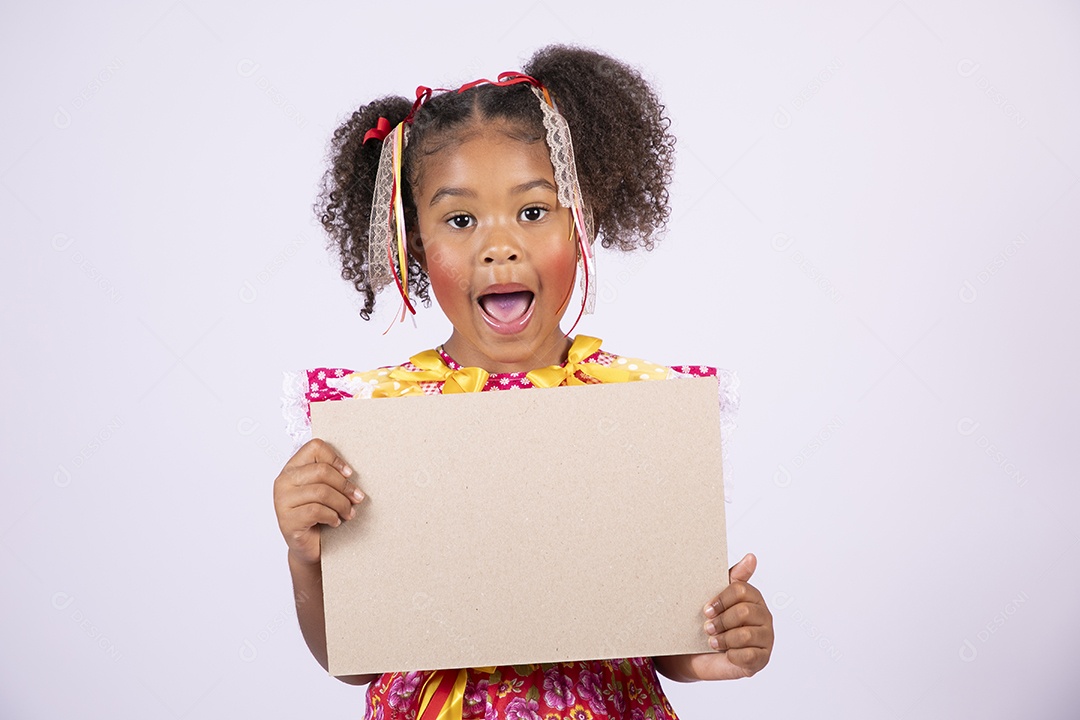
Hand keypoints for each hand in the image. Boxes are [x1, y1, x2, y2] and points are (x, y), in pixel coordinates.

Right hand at [273, 438, 365, 565]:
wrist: (309, 547)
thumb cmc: (319, 515)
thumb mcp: (324, 490)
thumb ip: (330, 475)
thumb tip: (350, 472)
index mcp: (292, 468)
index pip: (314, 447)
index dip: (336, 459)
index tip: (349, 474)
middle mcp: (283, 481)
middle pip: (322, 471)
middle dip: (345, 486)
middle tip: (357, 498)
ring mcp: (282, 501)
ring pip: (321, 492)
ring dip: (342, 504)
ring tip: (348, 513)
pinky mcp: (287, 521)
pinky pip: (316, 511)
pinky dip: (332, 516)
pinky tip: (335, 522)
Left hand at [656, 553, 773, 681]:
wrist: (701, 654)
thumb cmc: (713, 622)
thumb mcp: (718, 598)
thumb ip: (734, 577)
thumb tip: (751, 557)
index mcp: (754, 598)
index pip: (741, 590)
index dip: (721, 599)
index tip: (707, 609)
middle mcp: (764, 617)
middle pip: (744, 611)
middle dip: (721, 621)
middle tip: (708, 627)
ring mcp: (766, 639)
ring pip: (745, 634)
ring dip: (723, 639)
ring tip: (713, 641)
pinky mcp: (762, 659)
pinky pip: (747, 656)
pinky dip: (731, 655)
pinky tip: (726, 654)